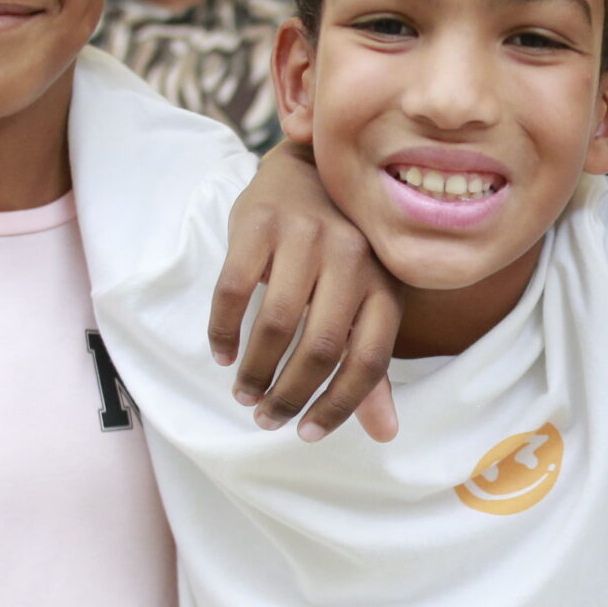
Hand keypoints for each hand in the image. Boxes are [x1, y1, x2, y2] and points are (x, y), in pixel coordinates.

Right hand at [209, 144, 400, 442]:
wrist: (307, 172)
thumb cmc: (340, 254)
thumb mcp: (363, 302)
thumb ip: (369, 366)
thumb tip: (385, 434)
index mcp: (384, 285)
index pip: (369, 361)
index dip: (339, 406)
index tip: (307, 433)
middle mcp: (352, 258)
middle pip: (321, 348)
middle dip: (289, 395)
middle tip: (266, 417)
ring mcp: (306, 236)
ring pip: (277, 323)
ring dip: (256, 370)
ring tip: (244, 392)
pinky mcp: (260, 222)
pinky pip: (234, 290)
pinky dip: (223, 331)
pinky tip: (222, 354)